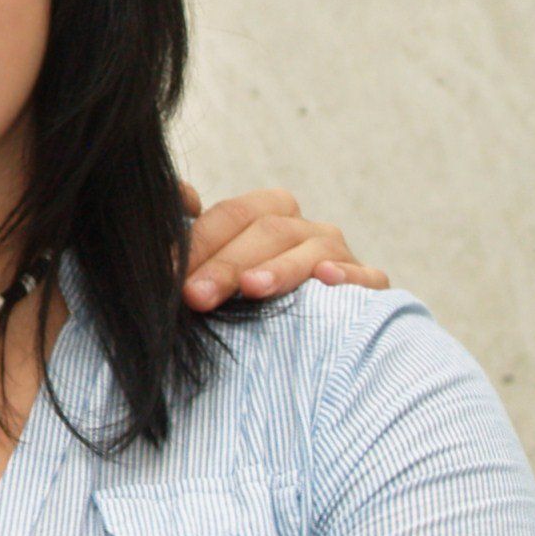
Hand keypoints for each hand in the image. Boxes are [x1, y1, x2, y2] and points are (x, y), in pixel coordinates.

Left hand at [180, 182, 390, 311]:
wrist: (313, 338)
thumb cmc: (249, 298)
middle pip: (266, 232)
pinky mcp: (370, 286)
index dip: (196, 241)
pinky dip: (347, 278)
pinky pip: (364, 277)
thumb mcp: (217, 266)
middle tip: (193, 296)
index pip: (230, 215)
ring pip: (310, 252)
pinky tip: (326, 281)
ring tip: (251, 288)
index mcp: (268, 214)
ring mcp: (340, 255)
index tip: (164, 271)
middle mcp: (306, 229)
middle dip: (225, 265)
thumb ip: (193, 237)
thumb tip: (179, 197)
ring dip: (279, 269)